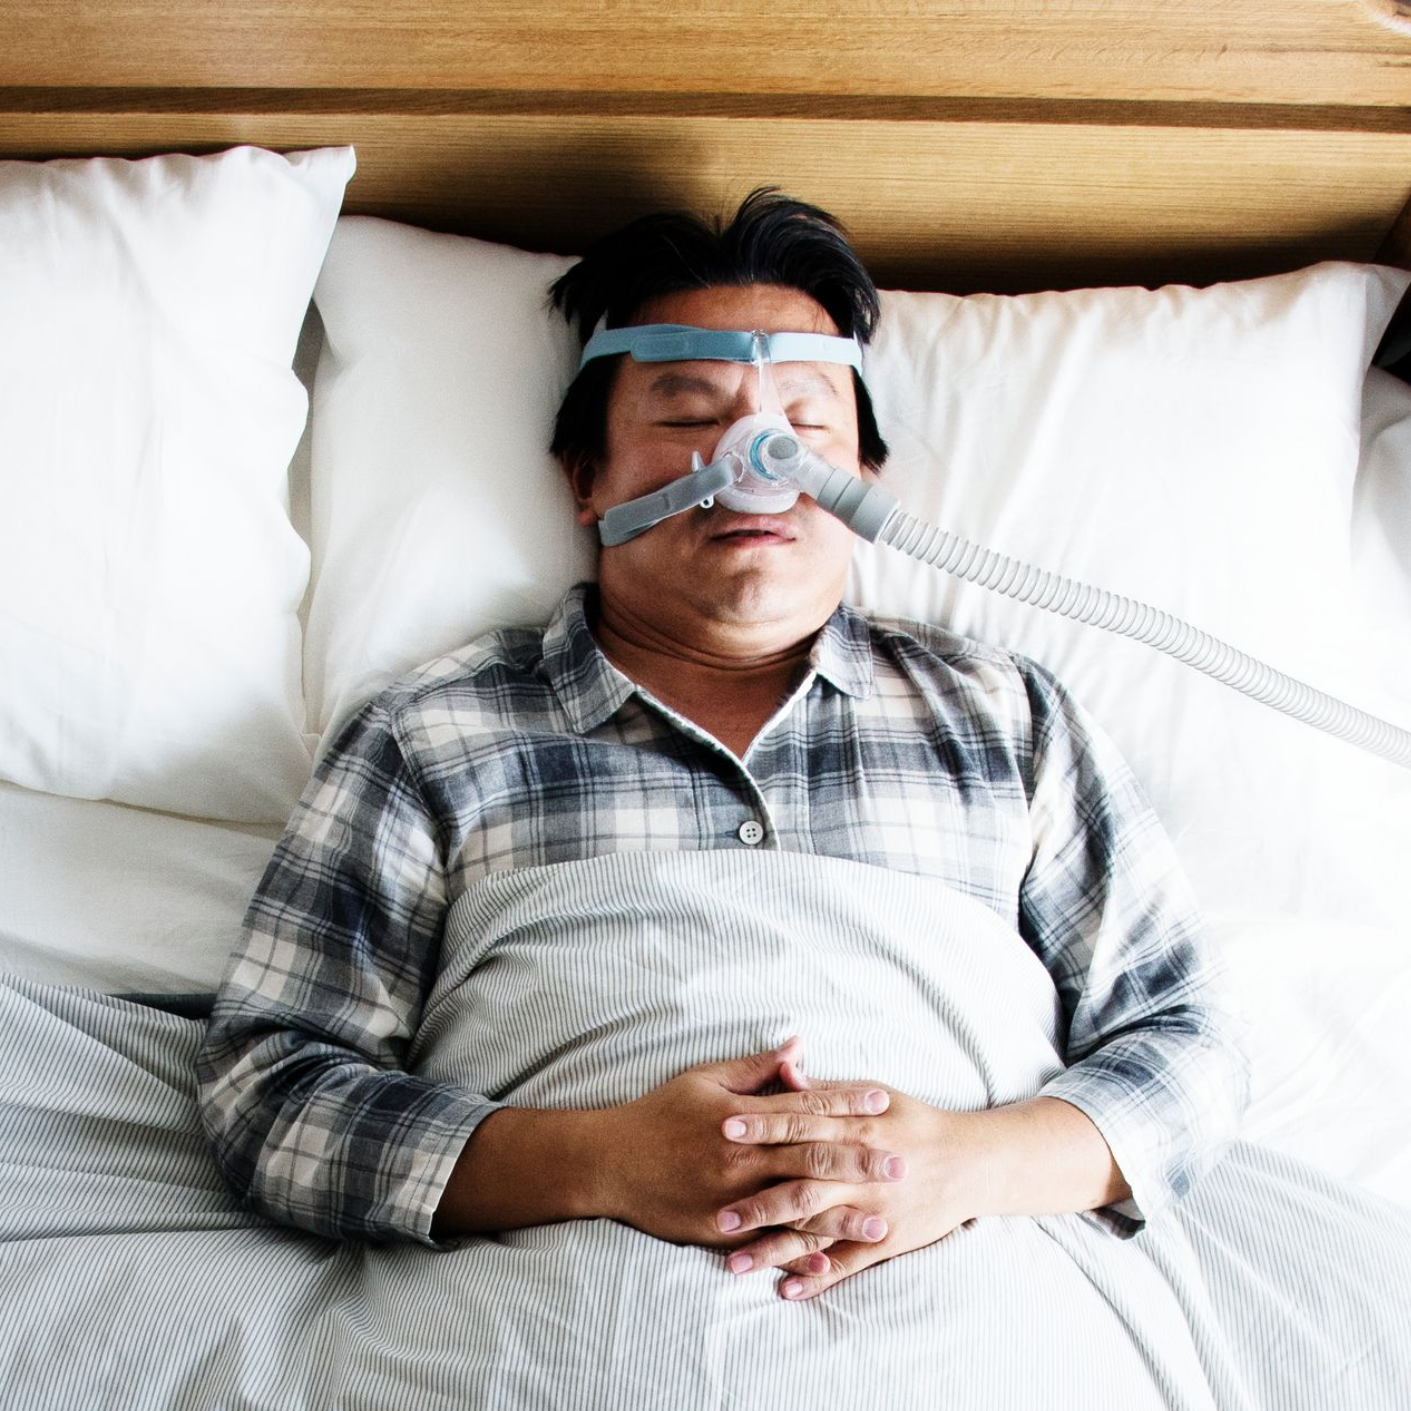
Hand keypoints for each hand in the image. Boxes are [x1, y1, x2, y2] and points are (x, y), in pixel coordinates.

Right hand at [595, 1038, 906, 1250]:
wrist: (610, 1163)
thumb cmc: (659, 1114)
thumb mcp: (705, 1078)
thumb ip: (756, 1068)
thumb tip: (798, 1048)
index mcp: (741, 1117)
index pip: (805, 1108)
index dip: (847, 1105)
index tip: (883, 1104)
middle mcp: (741, 1158)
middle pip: (812, 1159)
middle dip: (860, 1161)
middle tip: (901, 1163)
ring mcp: (732, 1198)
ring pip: (798, 1208)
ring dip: (844, 1215)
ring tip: (884, 1220)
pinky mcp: (720, 1230)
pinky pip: (768, 1243)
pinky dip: (799, 1252)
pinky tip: (831, 1261)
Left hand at [714, 1069, 971, 1299]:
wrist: (969, 1162)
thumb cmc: (914, 1121)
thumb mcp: (873, 1093)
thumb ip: (826, 1089)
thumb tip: (786, 1070)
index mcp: (855, 1126)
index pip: (800, 1124)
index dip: (761, 1126)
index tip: (722, 1128)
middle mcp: (861, 1171)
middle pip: (801, 1185)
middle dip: (757, 1201)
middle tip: (716, 1214)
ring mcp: (874, 1209)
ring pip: (817, 1232)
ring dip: (775, 1248)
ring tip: (733, 1263)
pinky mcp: (886, 1240)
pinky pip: (847, 1262)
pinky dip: (817, 1277)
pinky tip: (786, 1288)